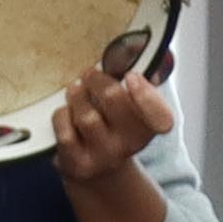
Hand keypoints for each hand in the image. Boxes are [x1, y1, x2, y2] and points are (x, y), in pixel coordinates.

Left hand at [54, 62, 175, 221]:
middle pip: (113, 99)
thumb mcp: (128, 109)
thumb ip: (135, 82)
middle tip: (89, 75)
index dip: (147, 95)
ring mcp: (104, 156)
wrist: (96, 171)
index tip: (131, 77)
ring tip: (75, 92)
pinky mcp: (79, 164)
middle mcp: (130, 145)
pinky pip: (65, 130)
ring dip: (77, 97)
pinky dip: (61, 116)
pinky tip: (65, 114)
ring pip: (86, 115)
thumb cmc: (111, 127)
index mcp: (147, 127)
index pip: (161, 117)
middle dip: (97, 80)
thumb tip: (135, 50)